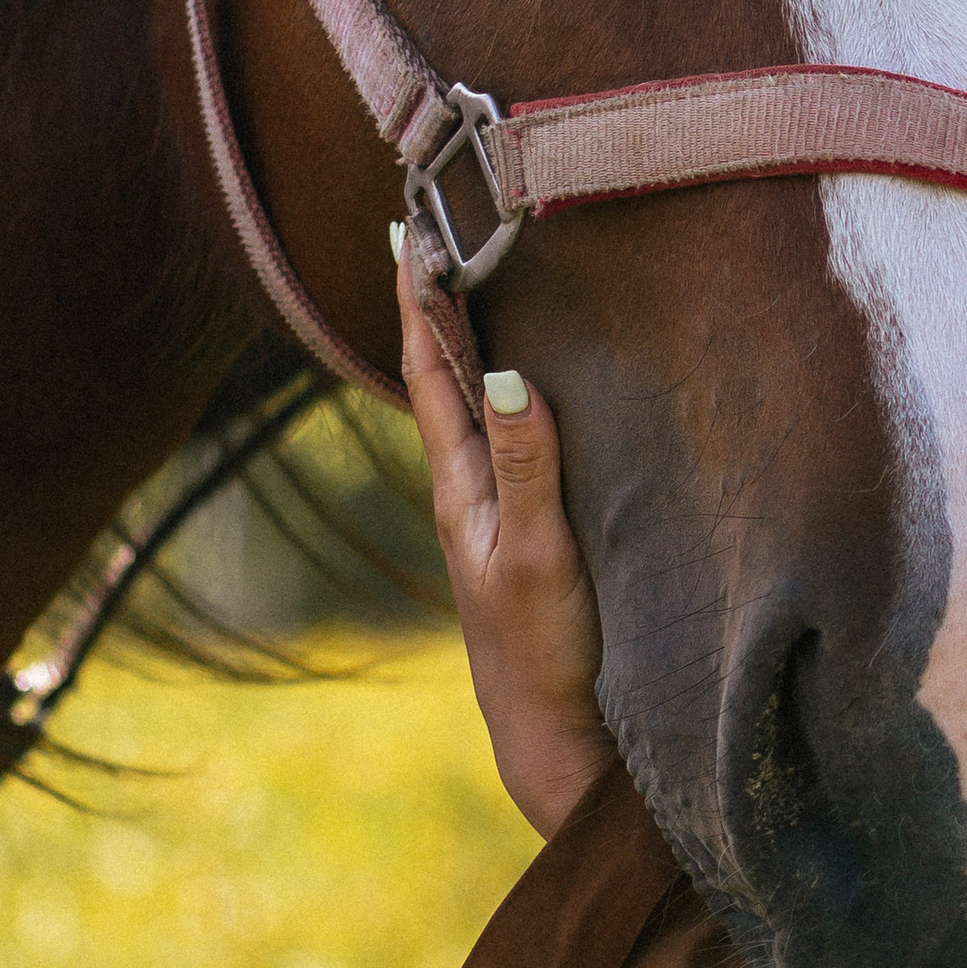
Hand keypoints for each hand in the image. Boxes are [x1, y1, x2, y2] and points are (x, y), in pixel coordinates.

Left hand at [395, 246, 621, 839]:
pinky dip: (506, 390)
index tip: (408, 228)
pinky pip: (507, 437)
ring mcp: (497, 512)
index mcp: (460, 485)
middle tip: (433, 228)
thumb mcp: (539, 553)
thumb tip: (505, 370)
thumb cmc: (547, 651)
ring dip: (469, 340)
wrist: (558, 740)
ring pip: (473, 404)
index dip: (418, 299)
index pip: (428, 369)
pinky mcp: (530, 531)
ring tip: (471, 280)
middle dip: (437, 302)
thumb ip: (528, 462)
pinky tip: (525, 382)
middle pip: (442, 374)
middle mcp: (470, 489)